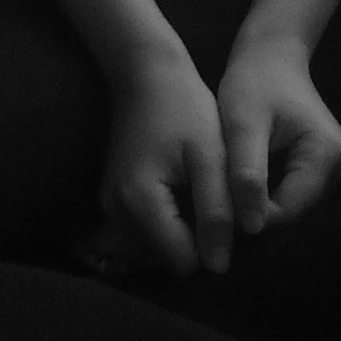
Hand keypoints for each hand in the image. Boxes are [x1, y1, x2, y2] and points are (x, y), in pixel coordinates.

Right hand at [99, 47, 233, 279]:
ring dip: (184, 232)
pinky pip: (147, 228)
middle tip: (220, 202)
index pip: (182, 261)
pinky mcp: (114, 197)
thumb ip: (216, 212)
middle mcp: (116, 210)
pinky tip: (186, 190)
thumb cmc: (185, 108)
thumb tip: (219, 268)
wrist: (147, 73)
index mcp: (140, 201)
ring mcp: (110, 204)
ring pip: (157, 246)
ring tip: (204, 193)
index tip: (230, 215)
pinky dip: (169, 221)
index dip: (213, 247)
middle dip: (198, 240)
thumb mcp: (210, 157)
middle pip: (167, 257)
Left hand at [218, 30, 340, 235]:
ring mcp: (336, 168)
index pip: (289, 211)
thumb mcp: (242, 125)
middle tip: (216, 207)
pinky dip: (267, 197)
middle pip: (294, 213)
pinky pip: (293, 196)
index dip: (250, 219)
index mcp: (328, 153)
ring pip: (293, 209)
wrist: (270, 54)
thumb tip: (252, 229)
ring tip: (227, 195)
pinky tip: (243, 187)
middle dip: (256, 215)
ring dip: (261, 208)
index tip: (214, 214)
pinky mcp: (323, 169)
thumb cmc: (254, 82)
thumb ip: (247, 175)